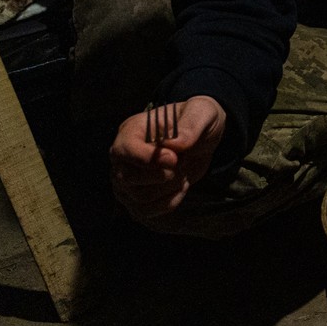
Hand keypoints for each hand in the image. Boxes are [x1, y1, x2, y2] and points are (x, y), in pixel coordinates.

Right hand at [109, 96, 226, 219]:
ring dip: (169, 188)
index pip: (124, 150)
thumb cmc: (198, 121)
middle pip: (127, 178)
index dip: (148, 159)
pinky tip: (181, 187)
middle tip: (183, 163)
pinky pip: (145, 211)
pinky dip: (169, 203)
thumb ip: (191, 125)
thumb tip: (175, 146)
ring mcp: (126, 180)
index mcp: (132, 130)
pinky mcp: (136, 198)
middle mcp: (123, 157)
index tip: (174, 159)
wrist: (204, 139)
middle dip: (162, 175)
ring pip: (139, 197)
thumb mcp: (203, 113)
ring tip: (183, 172)